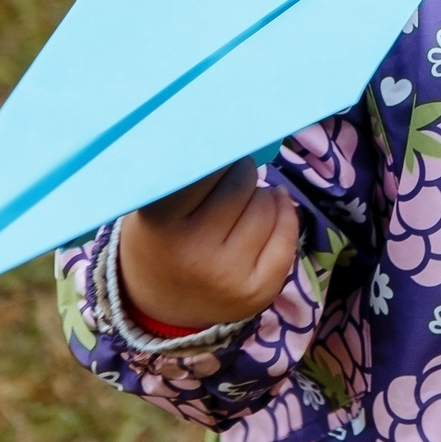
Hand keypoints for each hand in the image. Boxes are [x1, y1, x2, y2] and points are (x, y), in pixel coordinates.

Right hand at [116, 157, 300, 333]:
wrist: (157, 303)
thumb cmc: (158, 237)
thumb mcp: (154, 202)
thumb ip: (188, 174)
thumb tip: (237, 138)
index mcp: (162, 222)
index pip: (207, 168)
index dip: (218, 154)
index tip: (219, 148)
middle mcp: (195, 251)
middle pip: (241, 184)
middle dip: (241, 172)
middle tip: (230, 177)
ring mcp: (229, 276)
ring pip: (265, 207)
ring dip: (261, 194)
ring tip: (243, 198)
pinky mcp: (257, 293)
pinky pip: (286, 238)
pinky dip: (284, 214)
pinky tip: (273, 205)